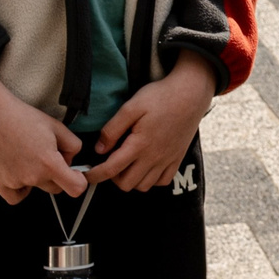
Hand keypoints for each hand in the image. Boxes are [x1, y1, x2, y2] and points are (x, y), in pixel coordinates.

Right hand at [0, 66, 85, 204]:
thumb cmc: (22, 117)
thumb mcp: (57, 126)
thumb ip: (73, 146)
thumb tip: (71, 160)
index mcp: (50, 163)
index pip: (76, 188)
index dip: (79, 181)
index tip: (75, 173)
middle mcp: (33, 176)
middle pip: (56, 188)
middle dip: (57, 175)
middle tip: (47, 155)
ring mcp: (14, 182)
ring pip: (36, 188)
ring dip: (38, 179)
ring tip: (29, 157)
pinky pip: (16, 197)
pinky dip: (20, 188)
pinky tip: (18, 171)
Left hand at [88, 50, 215, 191]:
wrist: (192, 92)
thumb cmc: (161, 96)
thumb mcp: (132, 106)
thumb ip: (113, 129)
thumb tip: (99, 149)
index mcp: (140, 144)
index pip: (111, 170)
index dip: (94, 175)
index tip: (86, 175)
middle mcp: (154, 156)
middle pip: (126, 184)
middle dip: (112, 178)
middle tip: (110, 162)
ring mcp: (167, 159)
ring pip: (144, 186)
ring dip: (131, 180)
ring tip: (127, 164)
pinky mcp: (178, 157)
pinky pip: (162, 181)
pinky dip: (151, 180)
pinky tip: (146, 166)